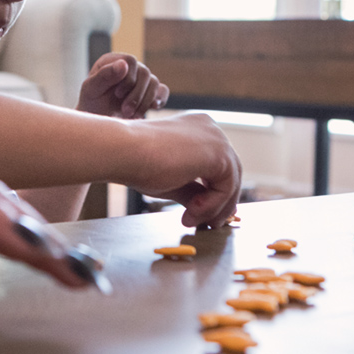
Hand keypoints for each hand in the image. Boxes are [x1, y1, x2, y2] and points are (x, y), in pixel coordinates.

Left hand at [76, 53, 168, 118]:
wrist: (98, 120)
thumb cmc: (91, 103)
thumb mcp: (91, 89)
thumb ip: (104, 75)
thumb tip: (124, 64)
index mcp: (112, 61)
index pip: (130, 60)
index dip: (128, 78)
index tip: (117, 94)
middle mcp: (129, 67)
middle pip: (144, 73)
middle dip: (137, 95)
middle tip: (125, 111)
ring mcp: (140, 79)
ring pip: (154, 83)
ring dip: (145, 102)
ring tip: (132, 115)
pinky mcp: (149, 92)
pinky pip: (162, 91)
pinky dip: (160, 100)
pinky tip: (153, 107)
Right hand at [121, 113, 241, 229]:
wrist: (123, 151)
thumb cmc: (136, 161)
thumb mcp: (172, 179)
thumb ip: (193, 190)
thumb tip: (205, 209)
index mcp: (197, 129)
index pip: (216, 165)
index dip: (211, 194)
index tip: (196, 214)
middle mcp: (211, 129)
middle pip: (229, 173)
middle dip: (217, 203)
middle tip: (204, 224)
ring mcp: (217, 139)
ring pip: (230, 182)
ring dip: (212, 208)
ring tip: (190, 220)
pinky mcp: (219, 153)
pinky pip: (226, 188)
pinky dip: (212, 205)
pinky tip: (191, 211)